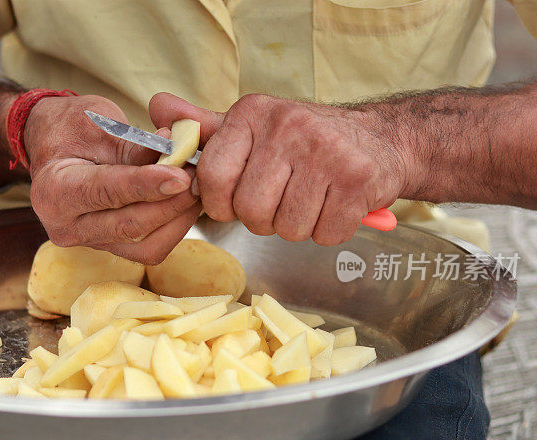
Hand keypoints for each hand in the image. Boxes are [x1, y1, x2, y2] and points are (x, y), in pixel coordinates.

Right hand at [23, 95, 200, 263]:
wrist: (54, 146)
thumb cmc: (72, 128)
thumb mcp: (99, 123)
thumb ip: (136, 145)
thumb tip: (176, 151)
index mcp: (53, 191)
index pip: (106, 192)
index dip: (146, 184)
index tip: (181, 175)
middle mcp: (66, 226)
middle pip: (129, 225)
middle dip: (171, 203)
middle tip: (200, 178)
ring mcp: (89, 242)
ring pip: (145, 245)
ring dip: (178, 218)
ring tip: (198, 188)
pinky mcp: (111, 248)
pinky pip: (150, 247)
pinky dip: (174, 226)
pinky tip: (187, 202)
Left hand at [150, 92, 410, 244]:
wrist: (379, 139)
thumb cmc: (304, 142)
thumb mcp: (252, 128)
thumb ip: (204, 129)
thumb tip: (157, 107)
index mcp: (253, 113)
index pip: (212, 177)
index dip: (220, 203)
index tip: (234, 201)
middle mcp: (288, 126)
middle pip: (251, 211)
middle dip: (263, 218)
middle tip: (280, 200)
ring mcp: (327, 152)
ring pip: (287, 228)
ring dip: (296, 226)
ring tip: (309, 199)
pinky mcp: (358, 180)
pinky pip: (324, 234)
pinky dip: (328, 230)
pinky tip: (333, 204)